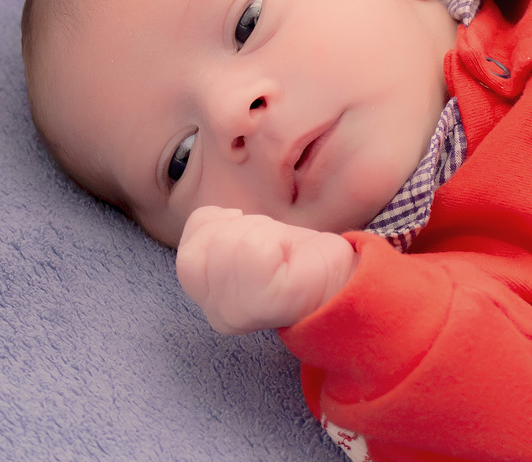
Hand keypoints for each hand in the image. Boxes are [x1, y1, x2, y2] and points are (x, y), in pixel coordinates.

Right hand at [176, 206, 358, 334]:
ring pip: (226, 244)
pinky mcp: (268, 300)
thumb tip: (215, 216)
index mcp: (209, 300)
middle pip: (200, 249)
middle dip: (238, 228)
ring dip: (261, 231)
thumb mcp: (243, 238)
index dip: (215, 228)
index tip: (251, 231)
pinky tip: (290, 253)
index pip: (187, 251)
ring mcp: (240, 312)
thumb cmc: (294, 256)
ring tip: (282, 249)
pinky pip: (253, 248)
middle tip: (271, 241)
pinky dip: (275, 238)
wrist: (343, 274)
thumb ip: (216, 234)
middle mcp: (218, 314)